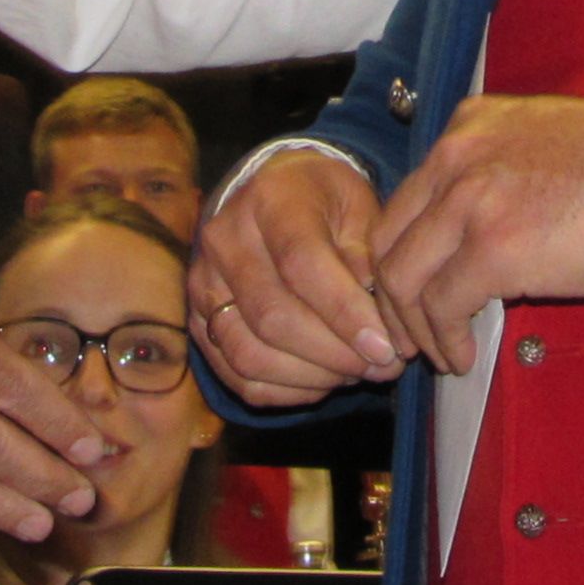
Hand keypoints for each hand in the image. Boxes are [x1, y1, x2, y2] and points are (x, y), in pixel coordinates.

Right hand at [190, 145, 398, 405]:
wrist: (272, 193)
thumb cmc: (325, 203)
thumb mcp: (359, 207)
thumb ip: (368, 257)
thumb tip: (375, 320)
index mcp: (270, 199)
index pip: (301, 264)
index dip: (344, 312)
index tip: (385, 347)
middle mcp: (225, 239)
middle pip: (272, 317)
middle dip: (334, 355)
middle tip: (382, 368)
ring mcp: (204, 283)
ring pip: (249, 355)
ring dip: (312, 378)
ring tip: (356, 374)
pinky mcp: (198, 321)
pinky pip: (237, 376)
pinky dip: (287, 392)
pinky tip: (324, 380)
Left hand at [367, 95, 583, 373]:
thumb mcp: (545, 144)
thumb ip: (500, 172)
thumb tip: (480, 228)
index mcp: (470, 126)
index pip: (409, 198)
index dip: (403, 254)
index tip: (413, 292)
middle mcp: (457, 155)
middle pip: (389, 238)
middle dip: (391, 297)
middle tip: (408, 333)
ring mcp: (470, 199)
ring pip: (402, 276)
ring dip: (414, 326)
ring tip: (438, 354)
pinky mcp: (493, 246)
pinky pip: (442, 305)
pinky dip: (444, 339)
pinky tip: (462, 355)